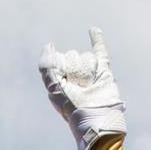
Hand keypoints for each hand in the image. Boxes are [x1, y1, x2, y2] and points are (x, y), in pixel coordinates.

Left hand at [38, 26, 125, 149]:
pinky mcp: (104, 72)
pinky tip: (93, 30)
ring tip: (89, 83)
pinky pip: (100, 52)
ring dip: (86, 68)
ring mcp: (90, 73)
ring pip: (85, 56)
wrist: (97, 119)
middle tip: (79, 85)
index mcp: (60, 80)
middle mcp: (75, 76)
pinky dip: (97, 40)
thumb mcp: (53, 89)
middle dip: (74, 67)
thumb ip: (46, 67)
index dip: (59, 66)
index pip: (57, 60)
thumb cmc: (73, 109)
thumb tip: (49, 45)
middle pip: (71, 56)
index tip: (64, 79)